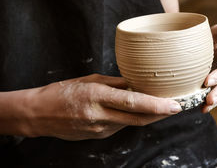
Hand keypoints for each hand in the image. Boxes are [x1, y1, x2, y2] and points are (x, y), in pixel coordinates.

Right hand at [25, 74, 181, 139]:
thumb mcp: (88, 80)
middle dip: (161, 114)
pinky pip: (120, 126)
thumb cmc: (61, 92)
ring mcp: (99, 129)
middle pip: (138, 118)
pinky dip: (131, 119)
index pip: (133, 102)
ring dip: (148, 116)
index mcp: (97, 96)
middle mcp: (100, 115)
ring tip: (162, 106)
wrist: (38, 114)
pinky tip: (137, 111)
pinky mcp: (98, 136)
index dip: (156, 105)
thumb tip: (136, 83)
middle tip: (178, 107)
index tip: (174, 104)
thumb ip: (114, 83)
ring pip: (130, 123)